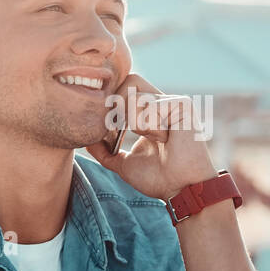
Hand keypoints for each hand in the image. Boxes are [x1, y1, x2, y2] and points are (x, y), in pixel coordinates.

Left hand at [84, 73, 217, 200]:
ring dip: (136, 124)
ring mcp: (172, 102)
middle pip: (129, 82)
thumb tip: (86, 143)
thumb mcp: (123, 164)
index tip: (110, 129)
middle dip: (119, 108)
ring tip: (153, 139)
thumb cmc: (157, 177)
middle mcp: (160, 102)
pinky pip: (151, 107)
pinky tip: (165, 139)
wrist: (180, 188)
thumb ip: (105, 152)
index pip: (122, 88)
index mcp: (148, 112)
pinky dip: (151, 127)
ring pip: (136, 96)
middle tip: (125, 131)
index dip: (111, 105)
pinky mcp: (183, 104)